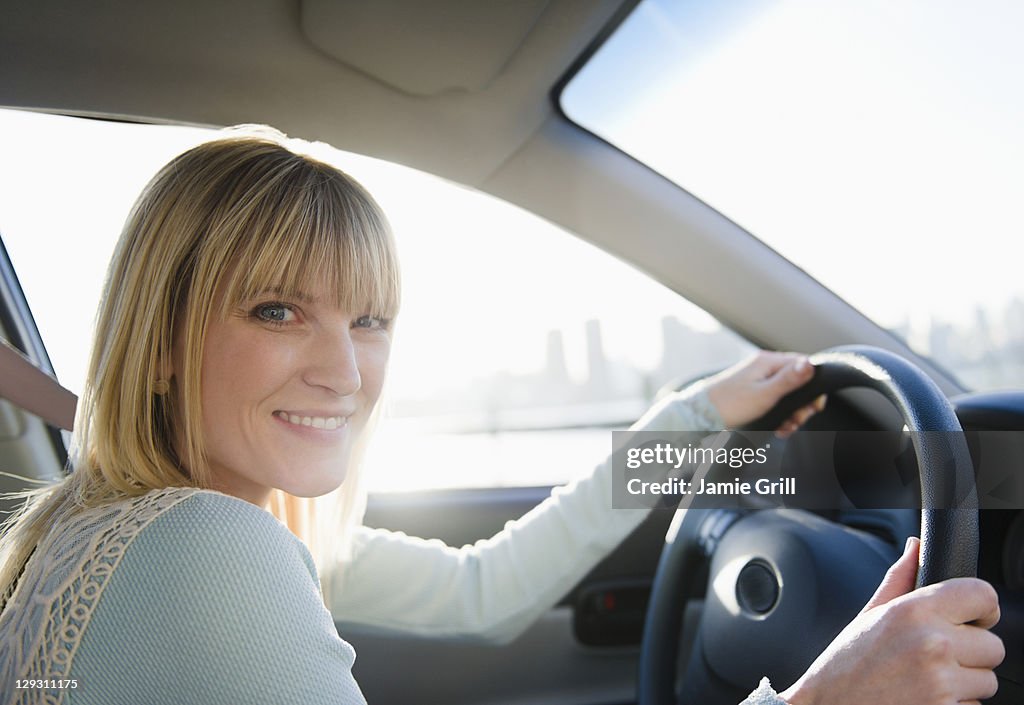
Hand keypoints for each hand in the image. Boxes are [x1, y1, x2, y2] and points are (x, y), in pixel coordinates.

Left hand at [704, 351, 823, 435]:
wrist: (700, 416)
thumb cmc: (730, 405)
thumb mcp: (764, 394)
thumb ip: (788, 380)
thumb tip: (811, 363)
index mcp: (767, 362)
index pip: (802, 364)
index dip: (812, 385)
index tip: (815, 405)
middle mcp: (763, 368)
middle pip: (796, 382)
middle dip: (801, 404)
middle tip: (797, 420)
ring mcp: (757, 381)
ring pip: (786, 395)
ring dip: (791, 413)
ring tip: (787, 427)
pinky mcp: (752, 394)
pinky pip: (774, 402)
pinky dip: (779, 415)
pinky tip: (779, 428)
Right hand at [780, 537, 1003, 704]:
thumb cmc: (845, 666)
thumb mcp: (868, 616)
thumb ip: (900, 579)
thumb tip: (917, 548)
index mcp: (913, 612)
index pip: (983, 594)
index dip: (982, 608)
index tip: (972, 619)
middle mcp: (932, 644)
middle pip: (994, 646)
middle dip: (971, 654)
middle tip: (933, 659)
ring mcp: (942, 684)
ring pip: (988, 681)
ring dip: (965, 684)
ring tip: (925, 682)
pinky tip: (923, 700)